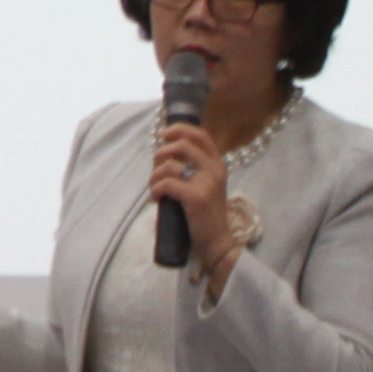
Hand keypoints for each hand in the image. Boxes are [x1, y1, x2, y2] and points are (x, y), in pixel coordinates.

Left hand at [149, 121, 243, 288]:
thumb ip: (194, 169)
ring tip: (154, 187)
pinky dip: (155, 190)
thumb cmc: (206, 214)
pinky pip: (167, 184)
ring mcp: (207, 183)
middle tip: (156, 166)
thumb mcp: (206, 185)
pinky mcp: (196, 197)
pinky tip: (156, 198)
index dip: (180, 129)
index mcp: (217, 164)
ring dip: (155, 175)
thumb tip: (165, 154)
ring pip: (170, 166)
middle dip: (162, 153)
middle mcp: (215, 170)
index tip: (163, 134)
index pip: (201, 135)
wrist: (217, 242)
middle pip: (182, 145)